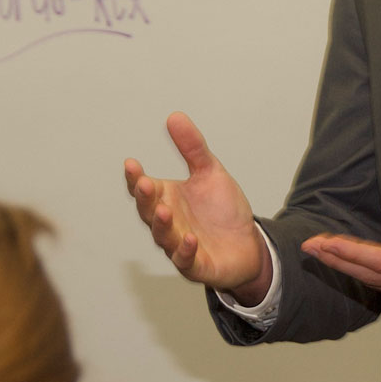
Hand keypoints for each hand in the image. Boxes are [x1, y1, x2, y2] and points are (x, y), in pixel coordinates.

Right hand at [123, 112, 270, 303]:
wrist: (248, 244)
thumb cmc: (223, 211)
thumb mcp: (210, 173)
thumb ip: (193, 148)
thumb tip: (174, 116)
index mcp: (167, 199)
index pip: (145, 189)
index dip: (135, 178)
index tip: (131, 163)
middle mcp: (169, 223)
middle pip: (149, 212)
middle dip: (146, 199)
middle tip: (145, 183)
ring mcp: (180, 245)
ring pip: (164, 237)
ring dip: (162, 225)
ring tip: (164, 210)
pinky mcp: (196, 265)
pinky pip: (186, 260)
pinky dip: (185, 250)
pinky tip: (190, 239)